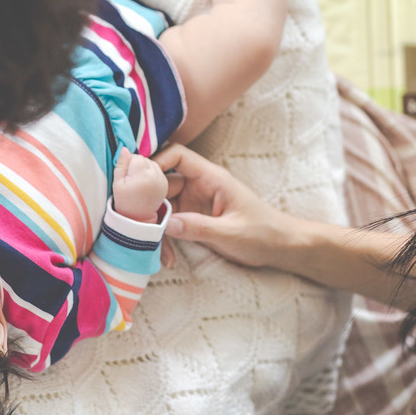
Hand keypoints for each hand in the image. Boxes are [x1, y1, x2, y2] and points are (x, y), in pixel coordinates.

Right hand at [112, 148, 167, 222]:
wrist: (139, 220)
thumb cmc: (125, 203)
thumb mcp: (117, 185)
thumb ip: (121, 166)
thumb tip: (124, 149)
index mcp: (145, 176)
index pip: (136, 157)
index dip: (128, 163)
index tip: (124, 174)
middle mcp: (156, 176)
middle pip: (145, 160)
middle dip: (136, 166)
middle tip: (130, 180)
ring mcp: (162, 180)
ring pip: (151, 164)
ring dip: (143, 170)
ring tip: (137, 183)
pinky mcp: (164, 183)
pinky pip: (156, 171)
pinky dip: (149, 175)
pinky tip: (143, 185)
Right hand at [152, 144, 299, 268]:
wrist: (279, 247)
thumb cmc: (263, 233)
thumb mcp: (231, 232)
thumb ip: (199, 227)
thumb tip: (166, 224)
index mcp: (211, 178)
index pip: (177, 155)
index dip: (156, 163)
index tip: (139, 183)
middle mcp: (199, 186)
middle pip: (162, 182)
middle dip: (147, 202)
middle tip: (136, 223)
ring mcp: (194, 203)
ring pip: (162, 206)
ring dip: (154, 227)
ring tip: (152, 248)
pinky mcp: (192, 219)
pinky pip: (169, 224)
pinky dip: (165, 240)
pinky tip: (167, 259)